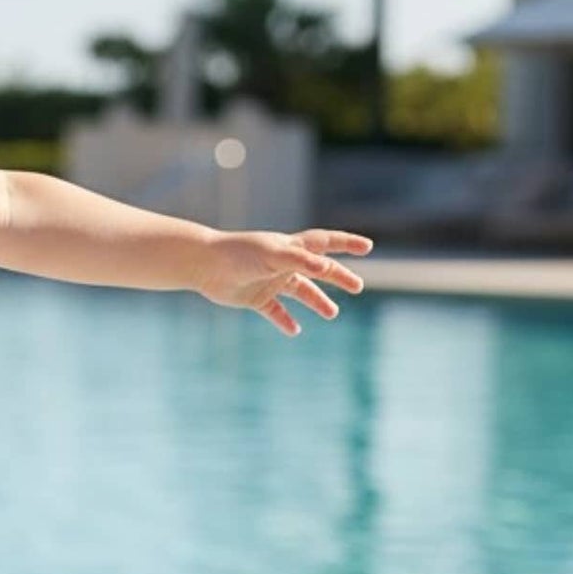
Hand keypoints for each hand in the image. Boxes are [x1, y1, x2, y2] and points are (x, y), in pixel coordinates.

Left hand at [193, 227, 372, 335]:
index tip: (367, 247)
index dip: (346, 243)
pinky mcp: (255, 298)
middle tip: (358, 287)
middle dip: (338, 277)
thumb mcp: (273, 255)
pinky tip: (294, 330)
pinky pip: (275, 311)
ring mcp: (270, 281)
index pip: (324, 242)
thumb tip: (327, 266)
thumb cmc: (239, 254)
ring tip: (332, 314)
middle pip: (318, 270)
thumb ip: (300, 260)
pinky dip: (285, 320)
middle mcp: (283, 263)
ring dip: (316, 302)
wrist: (204, 265)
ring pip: (300, 292)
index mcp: (290, 247)